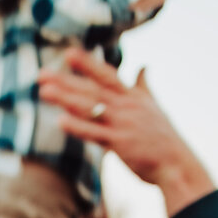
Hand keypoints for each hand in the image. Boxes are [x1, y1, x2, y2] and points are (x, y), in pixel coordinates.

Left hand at [37, 50, 214, 216]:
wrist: (176, 164)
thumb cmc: (163, 137)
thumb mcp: (153, 106)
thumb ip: (144, 85)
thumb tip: (144, 66)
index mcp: (132, 96)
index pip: (106, 75)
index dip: (87, 64)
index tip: (68, 53)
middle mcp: (125, 106)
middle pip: (91, 89)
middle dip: (66, 80)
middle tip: (41, 74)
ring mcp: (121, 123)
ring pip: (89, 107)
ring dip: (65, 98)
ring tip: (44, 91)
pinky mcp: (119, 143)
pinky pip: (94, 133)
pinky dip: (78, 127)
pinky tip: (60, 120)